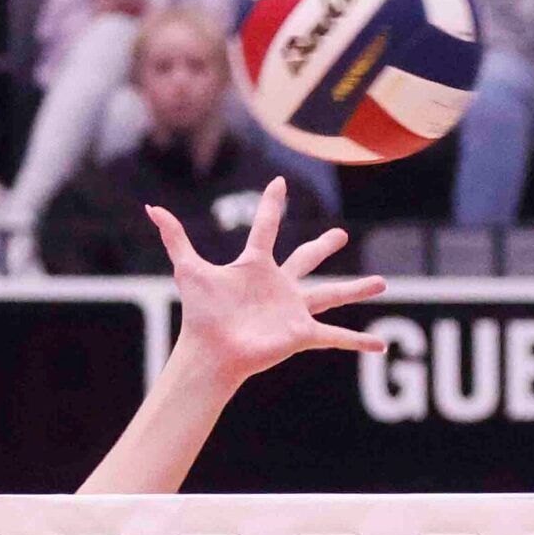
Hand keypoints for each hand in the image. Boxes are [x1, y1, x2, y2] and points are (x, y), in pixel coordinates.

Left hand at [156, 176, 386, 382]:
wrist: (211, 350)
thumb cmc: (200, 313)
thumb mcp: (188, 269)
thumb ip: (174, 237)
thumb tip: (151, 207)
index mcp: (256, 266)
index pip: (267, 228)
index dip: (272, 204)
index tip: (279, 183)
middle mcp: (279, 286)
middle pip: (306, 260)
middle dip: (323, 247)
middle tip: (341, 235)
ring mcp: (293, 310)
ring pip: (331, 294)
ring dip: (357, 290)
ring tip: (382, 283)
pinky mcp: (302, 333)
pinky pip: (335, 337)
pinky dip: (358, 343)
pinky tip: (380, 348)